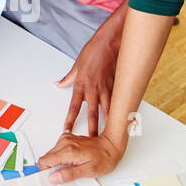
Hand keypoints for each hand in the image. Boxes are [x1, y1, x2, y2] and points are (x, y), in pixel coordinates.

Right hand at [37, 131, 124, 184]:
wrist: (112, 146)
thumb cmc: (104, 158)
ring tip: (68, 168)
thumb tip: (54, 178)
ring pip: (51, 154)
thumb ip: (69, 174)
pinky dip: (60, 157)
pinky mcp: (68, 138)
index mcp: (68, 151)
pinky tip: (69, 162)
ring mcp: (67, 139)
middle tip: (60, 176)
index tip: (46, 178)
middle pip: (47, 157)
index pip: (45, 161)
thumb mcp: (88, 171)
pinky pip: (57, 149)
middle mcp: (65, 142)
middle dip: (50, 168)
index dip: (43, 171)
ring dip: (56, 162)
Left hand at [56, 16, 121, 136]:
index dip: (69, 120)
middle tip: (92, 143)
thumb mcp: (76, 64)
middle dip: (92, 129)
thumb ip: (68, 77)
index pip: (74, 107)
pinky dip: (122, 111)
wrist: (109, 42)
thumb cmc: (93, 51)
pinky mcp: (117, 86)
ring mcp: (107, 89)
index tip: (66, 131)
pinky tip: (126, 120)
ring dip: (109, 124)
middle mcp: (94, 90)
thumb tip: (59, 83)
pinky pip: (119, 101)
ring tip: (111, 136)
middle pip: (92, 114)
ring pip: (108, 111)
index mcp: (81, 85)